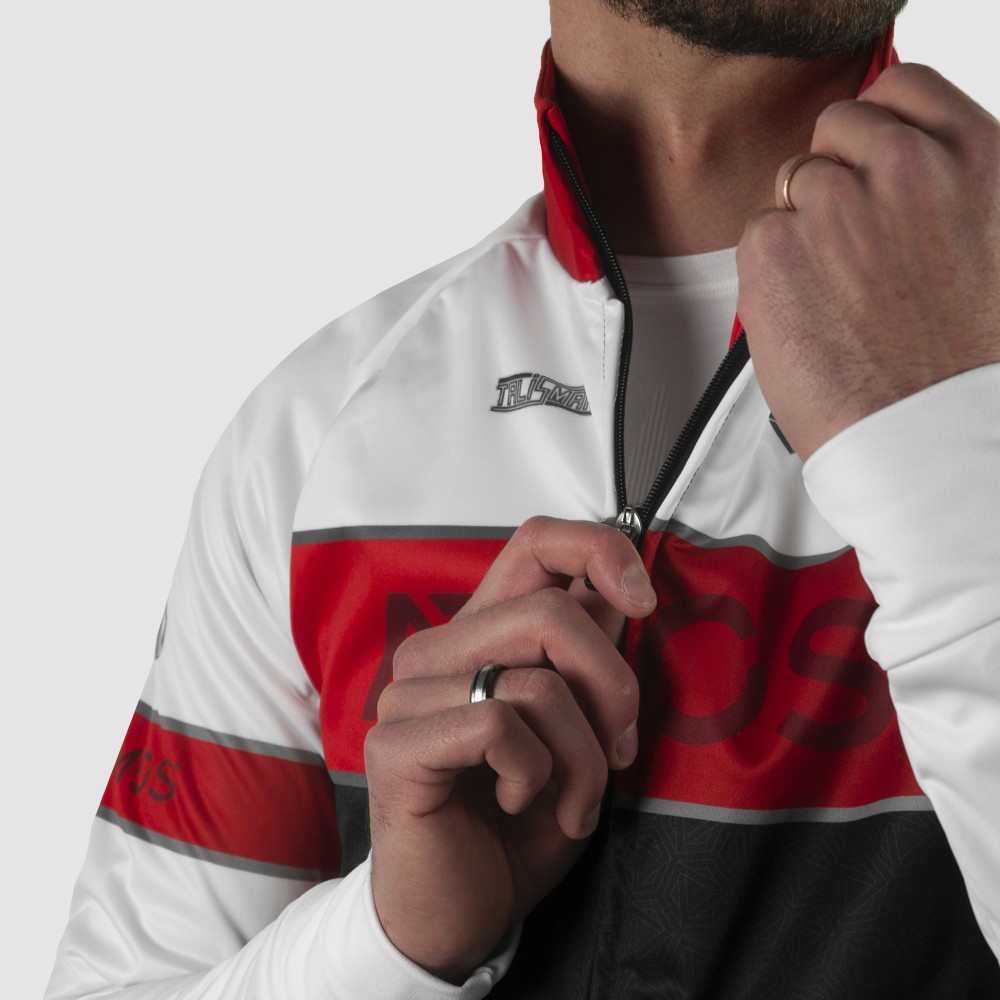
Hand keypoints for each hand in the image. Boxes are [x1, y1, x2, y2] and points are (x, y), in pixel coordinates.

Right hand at [363, 516, 655, 982]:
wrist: (462, 912)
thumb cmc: (522, 819)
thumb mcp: (578, 733)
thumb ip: (587, 664)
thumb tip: (621, 597)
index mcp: (482, 633)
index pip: (536, 541)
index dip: (600, 550)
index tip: (643, 602)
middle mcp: (438, 650)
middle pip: (550, 611)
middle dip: (612, 686)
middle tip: (621, 750)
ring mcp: (409, 694)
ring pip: (536, 681)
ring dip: (582, 754)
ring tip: (573, 799)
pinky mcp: (396, 744)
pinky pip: (499, 727)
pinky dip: (537, 775)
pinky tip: (521, 803)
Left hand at [737, 63, 999, 460]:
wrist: (929, 434)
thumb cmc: (964, 360)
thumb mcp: (992, 245)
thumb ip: (951, 189)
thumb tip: (914, 162)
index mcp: (975, 157)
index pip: (900, 88)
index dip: (876, 128)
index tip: (869, 160)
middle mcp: (905, 167)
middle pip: (835, 130)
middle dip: (836, 178)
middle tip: (852, 247)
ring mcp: (834, 204)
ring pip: (791, 184)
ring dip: (803, 228)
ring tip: (838, 292)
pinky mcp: (775, 248)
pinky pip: (757, 233)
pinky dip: (771, 269)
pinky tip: (808, 311)